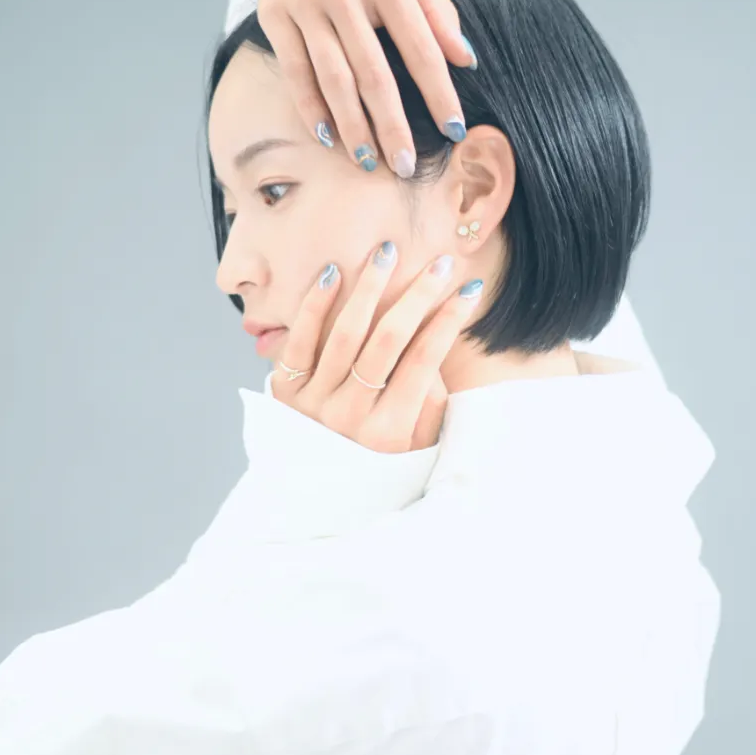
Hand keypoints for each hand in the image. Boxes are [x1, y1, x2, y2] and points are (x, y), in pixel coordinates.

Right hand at [256, 0, 475, 177]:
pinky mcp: (276, 14)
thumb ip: (439, 12)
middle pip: (373, 74)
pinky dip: (311, 108)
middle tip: (405, 165)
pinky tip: (329, 137)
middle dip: (392, 125)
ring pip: (333, 78)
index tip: (455, 129)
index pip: (420, 49)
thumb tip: (466, 60)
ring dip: (352, 126)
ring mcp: (306, 4)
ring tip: (368, 161)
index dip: (438, 93)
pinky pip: (296, 72)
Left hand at [272, 243, 480, 452]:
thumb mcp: (417, 448)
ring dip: (369, 287)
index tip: (470, 289)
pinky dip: (314, 305)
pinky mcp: (285, 392)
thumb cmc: (378, 470)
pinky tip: (332, 273)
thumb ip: (429, 402)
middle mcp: (350, 415)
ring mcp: (314, 402)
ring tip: (387, 252)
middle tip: (439, 263)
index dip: (450, 321)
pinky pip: (298, 341)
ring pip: (345, 331)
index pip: (425, 359)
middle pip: (389, 339)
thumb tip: (431, 347)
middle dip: (418, 295)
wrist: (316, 502)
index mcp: (389, 432)